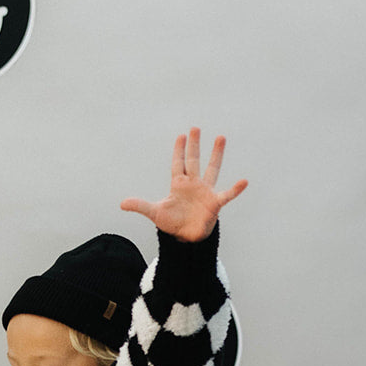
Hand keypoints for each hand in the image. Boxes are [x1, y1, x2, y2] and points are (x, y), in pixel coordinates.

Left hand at [120, 128, 246, 241]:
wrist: (187, 237)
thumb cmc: (172, 223)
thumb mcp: (155, 213)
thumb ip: (140, 206)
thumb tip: (122, 203)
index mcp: (179, 185)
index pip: (178, 163)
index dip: (179, 150)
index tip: (181, 135)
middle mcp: (193, 184)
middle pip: (194, 160)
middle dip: (194, 145)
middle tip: (195, 128)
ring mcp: (205, 192)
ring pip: (212, 169)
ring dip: (216, 154)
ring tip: (220, 138)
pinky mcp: (214, 203)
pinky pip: (227, 194)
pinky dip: (235, 189)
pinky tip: (244, 181)